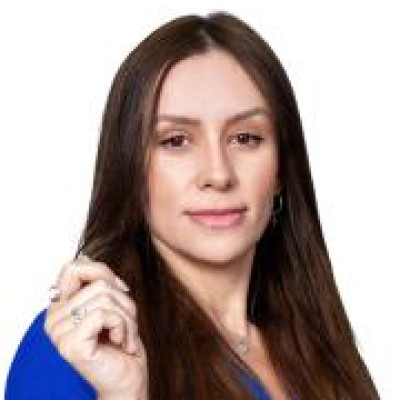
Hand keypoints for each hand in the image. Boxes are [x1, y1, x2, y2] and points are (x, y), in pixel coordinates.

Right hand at [45, 254, 148, 399]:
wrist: (129, 378)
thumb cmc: (121, 340)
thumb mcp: (112, 302)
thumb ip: (97, 281)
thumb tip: (85, 255)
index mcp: (60, 306)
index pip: (73, 266)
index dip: (102, 272)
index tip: (118, 290)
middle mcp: (53, 318)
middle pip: (97, 282)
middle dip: (123, 300)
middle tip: (124, 323)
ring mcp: (58, 333)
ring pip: (104, 297)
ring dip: (126, 317)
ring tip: (124, 335)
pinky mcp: (70, 345)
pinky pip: (104, 314)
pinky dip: (123, 326)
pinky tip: (121, 343)